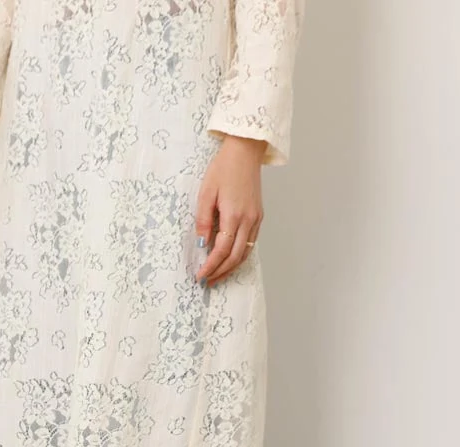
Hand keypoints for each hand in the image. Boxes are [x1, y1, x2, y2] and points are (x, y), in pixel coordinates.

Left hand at [196, 136, 266, 287]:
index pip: (221, 250)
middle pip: (235, 257)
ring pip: (245, 253)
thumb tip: (201, 243)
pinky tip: (229, 260)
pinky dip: (239, 255)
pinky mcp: (258, 216)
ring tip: (217, 276)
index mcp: (234, 215)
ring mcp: (256, 219)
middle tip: (207, 282)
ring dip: (230, 267)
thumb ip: (203, 220)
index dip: (210, 266)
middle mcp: (249, 220)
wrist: (245, 152)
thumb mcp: (206, 193)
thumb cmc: (223, 169)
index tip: (200, 276)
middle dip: (220, 272)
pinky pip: (250, 243)